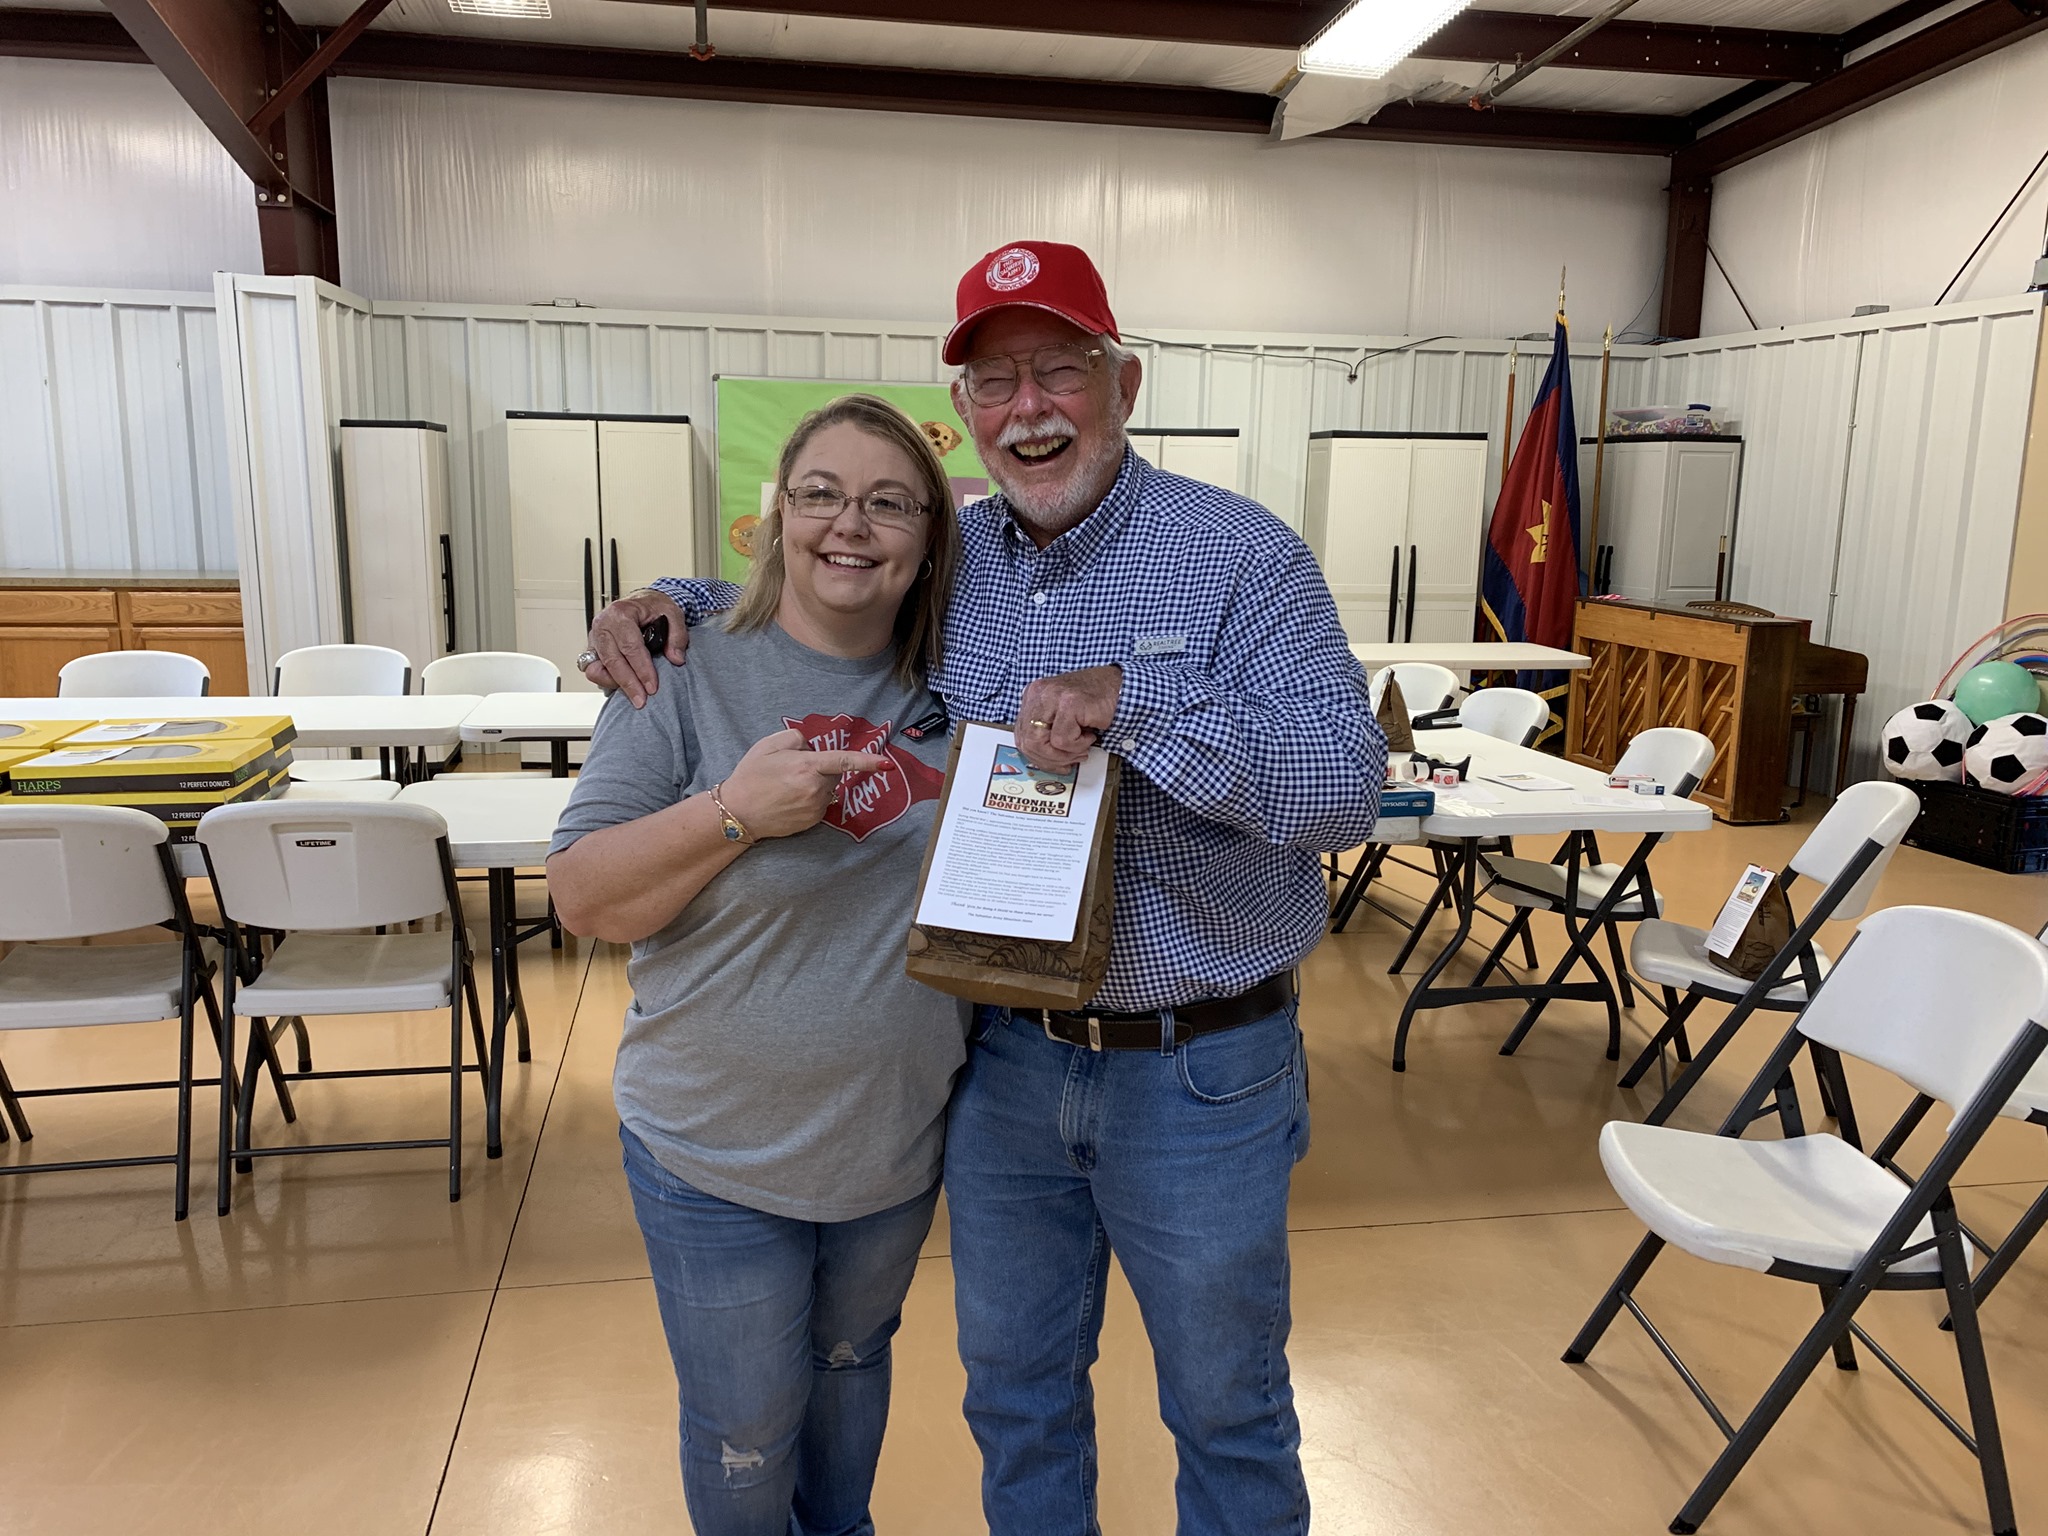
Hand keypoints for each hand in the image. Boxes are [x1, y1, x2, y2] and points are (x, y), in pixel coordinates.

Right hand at [584, 590, 686, 706]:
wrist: (641, 602)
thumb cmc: (653, 607)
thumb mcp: (672, 613)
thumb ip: (677, 636)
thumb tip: (676, 659)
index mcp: (621, 613)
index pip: (630, 647)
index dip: (642, 670)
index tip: (652, 687)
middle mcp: (603, 624)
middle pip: (612, 660)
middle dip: (628, 684)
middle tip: (642, 700)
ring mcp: (594, 637)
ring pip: (597, 668)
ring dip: (615, 684)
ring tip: (634, 694)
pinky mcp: (592, 648)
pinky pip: (592, 670)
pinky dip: (605, 679)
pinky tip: (622, 685)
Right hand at [717, 729, 886, 839]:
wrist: (737, 812)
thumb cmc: (751, 776)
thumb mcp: (768, 745)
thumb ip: (796, 738)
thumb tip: (813, 747)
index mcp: (806, 766)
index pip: (844, 761)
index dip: (868, 761)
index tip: (887, 764)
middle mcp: (815, 788)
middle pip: (833, 773)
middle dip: (821, 768)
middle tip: (792, 770)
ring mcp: (815, 807)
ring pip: (827, 789)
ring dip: (816, 785)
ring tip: (786, 787)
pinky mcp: (813, 821)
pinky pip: (821, 804)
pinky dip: (811, 799)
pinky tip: (789, 800)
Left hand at [1014, 666, 1121, 770]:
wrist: (1120, 687)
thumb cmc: (1093, 704)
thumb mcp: (1061, 716)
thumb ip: (1046, 732)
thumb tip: (1040, 760)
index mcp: (1033, 696)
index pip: (1021, 736)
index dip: (1037, 757)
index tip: (1056, 764)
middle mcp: (1038, 693)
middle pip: (1028, 742)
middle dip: (1050, 760)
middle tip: (1071, 760)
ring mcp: (1052, 696)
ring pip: (1043, 744)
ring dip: (1067, 753)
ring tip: (1084, 744)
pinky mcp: (1069, 703)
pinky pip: (1063, 740)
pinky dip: (1079, 744)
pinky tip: (1090, 734)